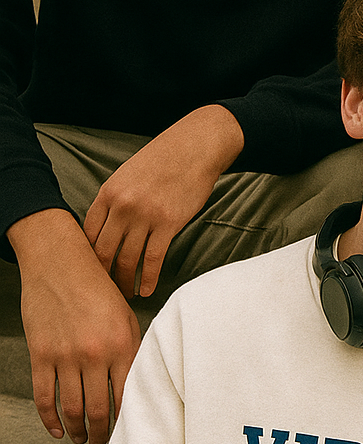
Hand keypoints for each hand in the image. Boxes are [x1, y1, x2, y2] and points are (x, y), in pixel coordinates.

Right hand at [11, 209, 140, 443]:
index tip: (127, 433)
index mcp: (122, 345)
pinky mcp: (41, 355)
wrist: (61, 263)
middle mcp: (95, 354)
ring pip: (72, 409)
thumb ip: (131, 350)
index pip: (127, 397)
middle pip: (99, 410)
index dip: (127, 421)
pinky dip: (50, 420)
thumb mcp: (126, 316)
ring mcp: (65, 356)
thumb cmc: (97, 288)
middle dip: (101, 435)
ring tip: (82, 438)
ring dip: (78, 431)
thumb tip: (135, 386)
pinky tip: (58, 430)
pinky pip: (44, 397)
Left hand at [84, 106, 243, 297]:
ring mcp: (145, 216)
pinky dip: (148, 278)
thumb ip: (113, 200)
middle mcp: (123, 206)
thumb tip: (105, 230)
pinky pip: (153, 259)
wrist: (195, 147)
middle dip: (102, 276)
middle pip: (103, 252)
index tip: (90, 271)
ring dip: (125, 282)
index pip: (87, 234)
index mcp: (108, 193)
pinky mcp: (168, 223)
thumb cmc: (163, 160)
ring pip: (127, 259)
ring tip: (126, 295)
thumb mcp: (127, 174)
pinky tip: (147, 290)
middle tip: (104, 291)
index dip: (86, 257)